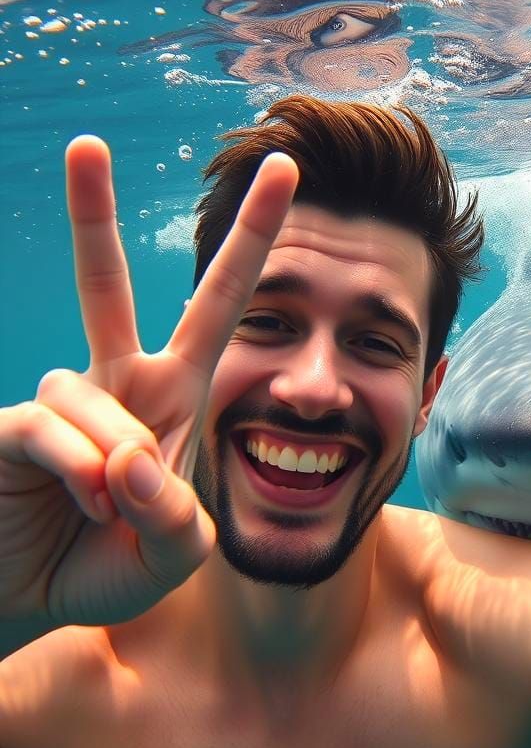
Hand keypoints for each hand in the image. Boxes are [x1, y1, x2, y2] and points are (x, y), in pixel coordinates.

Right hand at [0, 136, 297, 629]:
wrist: (30, 604)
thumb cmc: (107, 570)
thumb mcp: (175, 554)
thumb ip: (175, 515)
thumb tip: (127, 458)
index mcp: (173, 399)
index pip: (218, 309)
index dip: (251, 243)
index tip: (285, 174)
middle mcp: (116, 387)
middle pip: (108, 288)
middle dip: (93, 215)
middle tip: (88, 143)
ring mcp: (59, 404)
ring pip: (87, 394)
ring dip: (111, 461)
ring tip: (108, 509)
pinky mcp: (9, 429)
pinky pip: (54, 429)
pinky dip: (79, 472)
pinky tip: (82, 501)